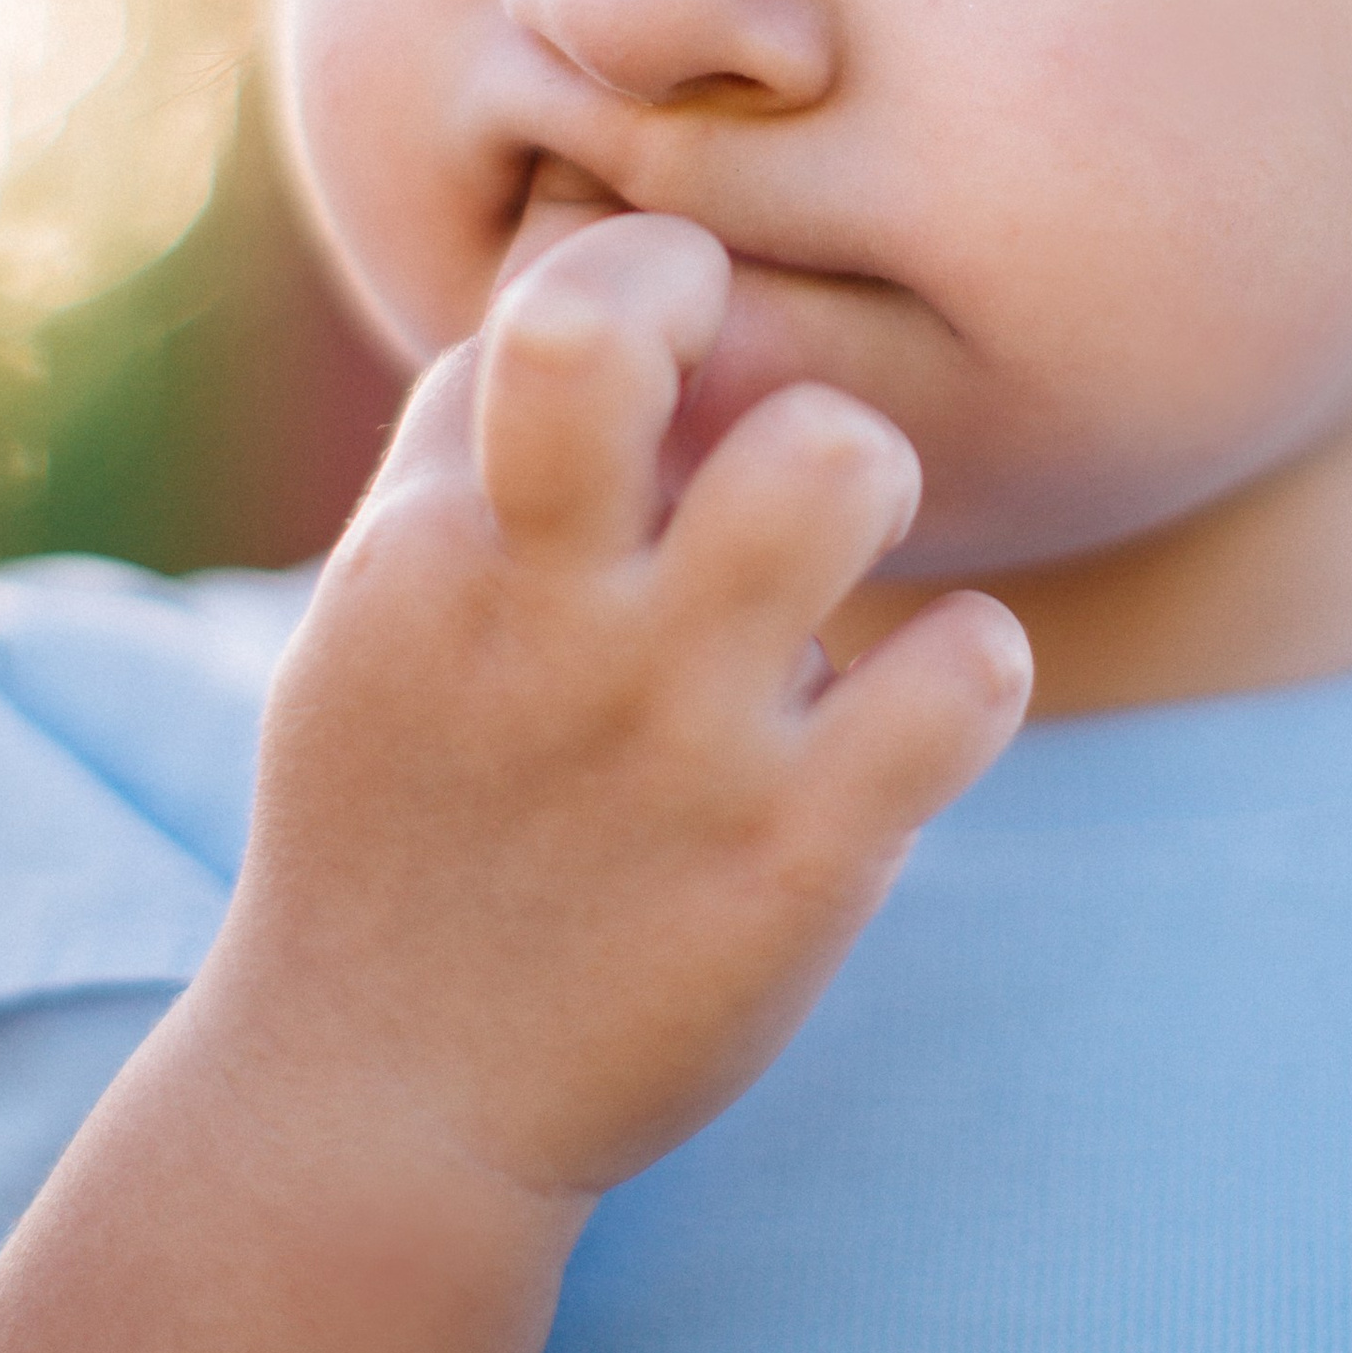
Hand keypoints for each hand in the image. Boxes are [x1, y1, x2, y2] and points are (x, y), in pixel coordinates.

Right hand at [212, 215, 1030, 1204]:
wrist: (382, 1103)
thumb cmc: (403, 810)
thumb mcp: (382, 605)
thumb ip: (470, 432)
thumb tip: (588, 250)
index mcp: (441, 546)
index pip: (566, 294)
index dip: (658, 274)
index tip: (685, 346)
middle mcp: (552, 619)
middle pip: (625, 334)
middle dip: (740, 330)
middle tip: (761, 436)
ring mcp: (677, 740)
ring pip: (837, 465)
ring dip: (867, 484)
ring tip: (833, 572)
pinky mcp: (795, 864)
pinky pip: (967, 674)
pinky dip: (969, 668)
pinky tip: (910, 713)